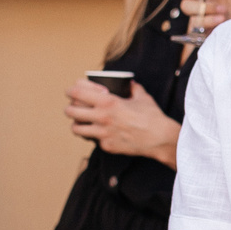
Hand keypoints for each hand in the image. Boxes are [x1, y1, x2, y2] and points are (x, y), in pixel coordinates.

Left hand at [66, 78, 181, 164]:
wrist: (160, 139)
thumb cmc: (152, 116)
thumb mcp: (142, 97)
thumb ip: (133, 88)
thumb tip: (129, 83)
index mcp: (108, 102)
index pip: (77, 92)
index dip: (72, 90)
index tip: (74, 90)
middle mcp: (102, 117)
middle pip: (70, 111)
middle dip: (70, 107)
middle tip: (74, 106)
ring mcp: (103, 134)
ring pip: (76, 128)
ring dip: (77, 123)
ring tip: (83, 121)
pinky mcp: (107, 146)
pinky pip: (93, 140)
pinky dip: (95, 135)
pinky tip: (101, 132)